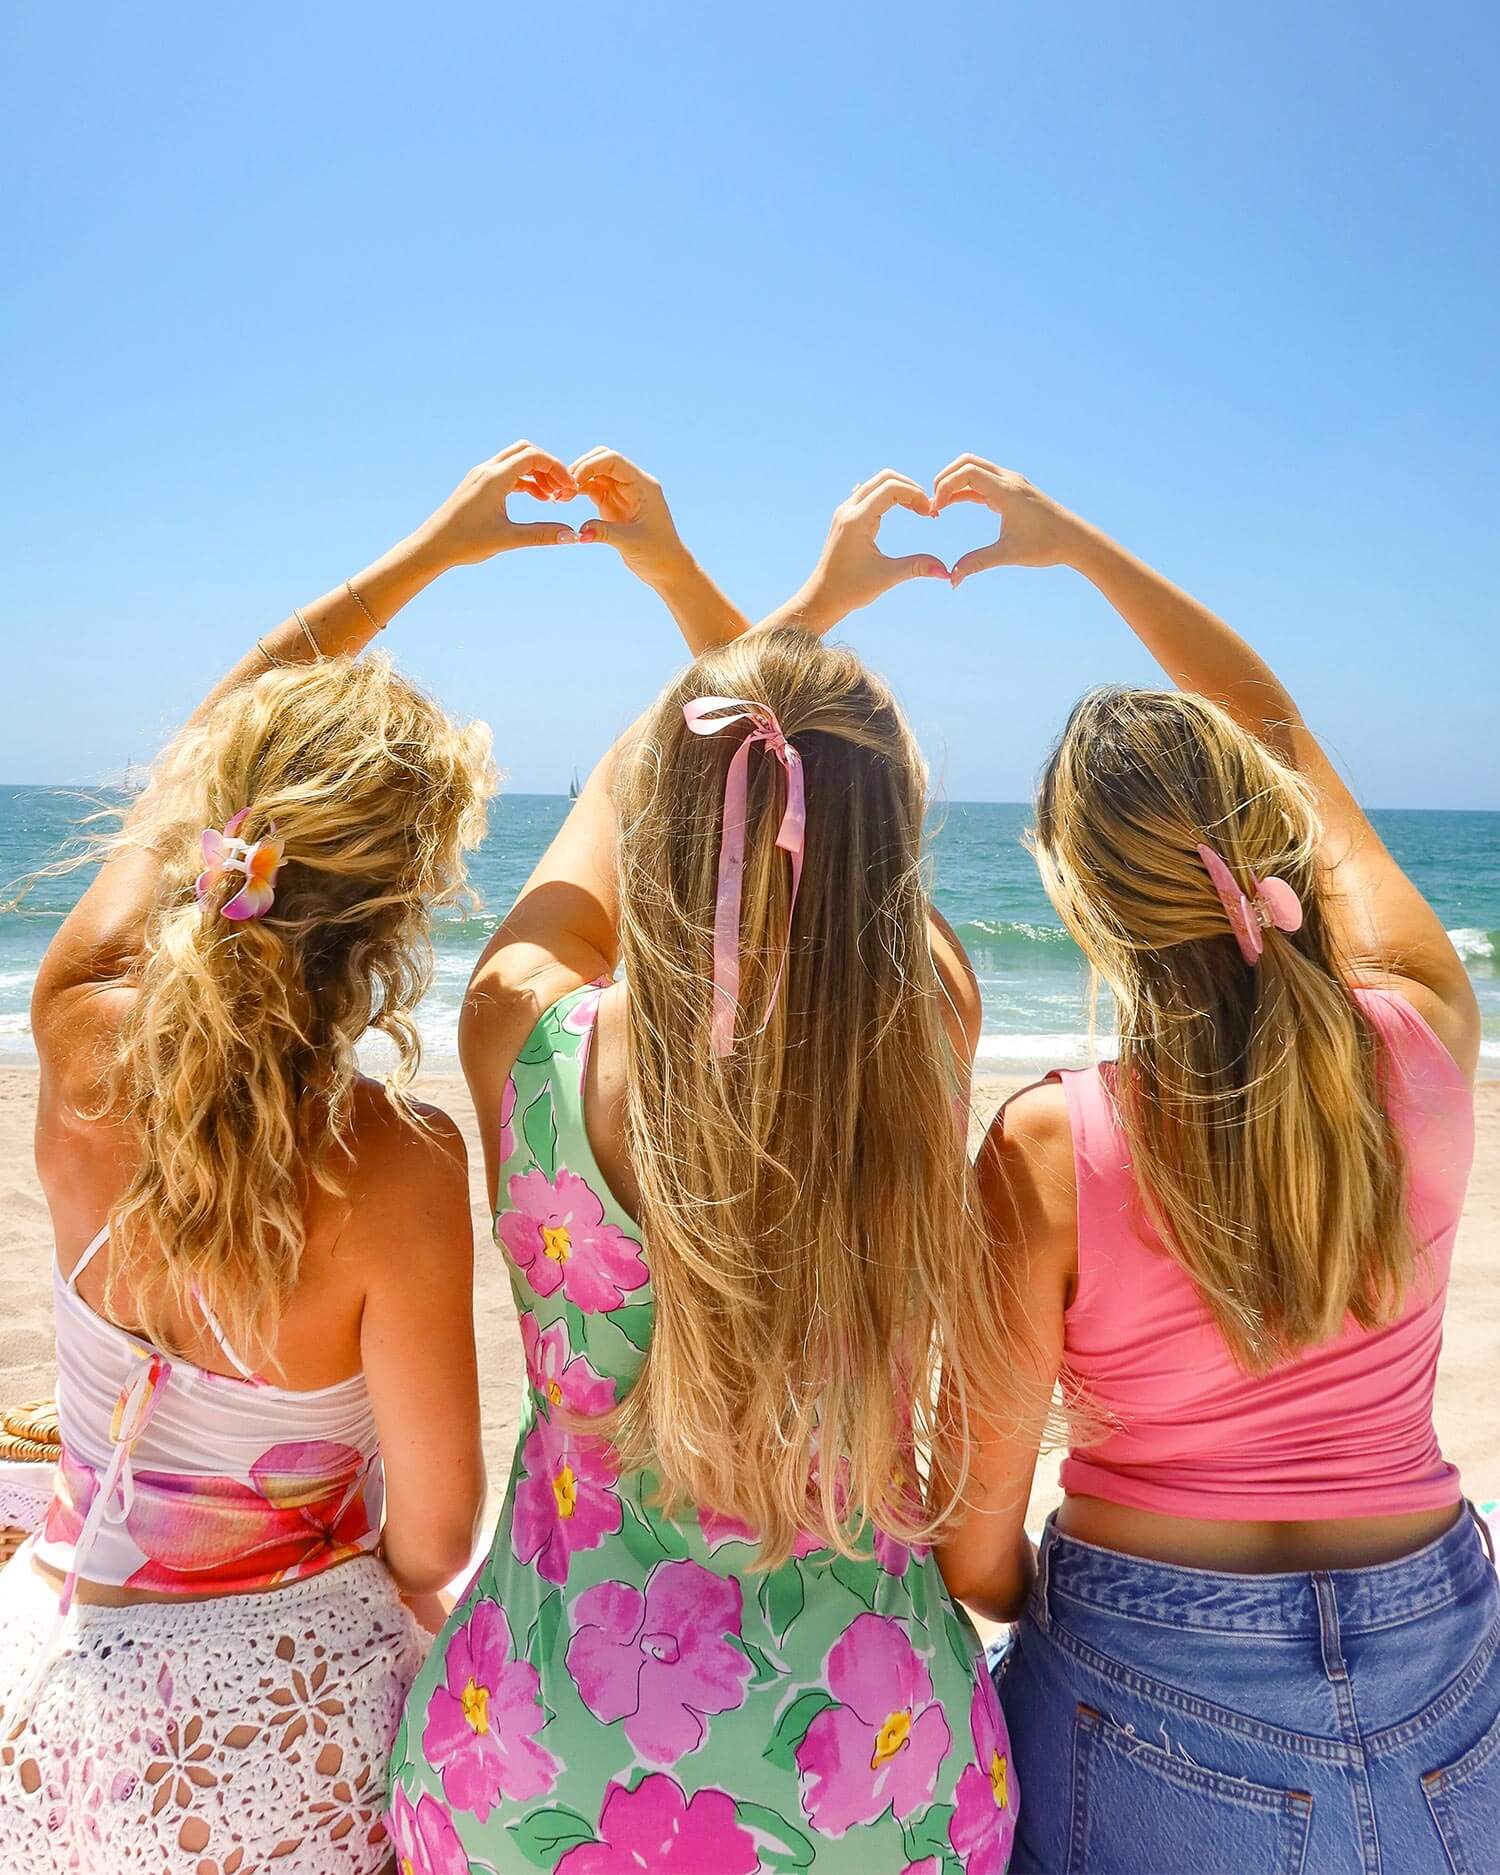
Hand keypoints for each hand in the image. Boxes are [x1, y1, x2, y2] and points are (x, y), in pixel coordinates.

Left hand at [419, 442, 578, 569]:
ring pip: (516, 461)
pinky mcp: (477, 484)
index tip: (570, 488)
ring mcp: (480, 476)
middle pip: (526, 451)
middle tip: (563, 490)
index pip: (533, 457)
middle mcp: (487, 470)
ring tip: (552, 498)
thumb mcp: (508, 539)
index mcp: (494, 478)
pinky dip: (524, 481)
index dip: (557, 469)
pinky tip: (537, 498)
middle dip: (548, 467)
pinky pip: (507, 473)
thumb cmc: (465, 543)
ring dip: (537, 474)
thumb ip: (541, 535)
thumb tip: (572, 535)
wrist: (432, 546)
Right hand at [569, 447, 687, 583]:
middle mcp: (632, 483)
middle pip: (601, 460)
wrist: (666, 568)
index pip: (613, 460)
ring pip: (594, 473)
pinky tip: (565, 500)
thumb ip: (605, 533)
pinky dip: (578, 490)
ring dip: (576, 480)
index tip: (572, 481)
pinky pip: (591, 488)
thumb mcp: (631, 542)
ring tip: (560, 497)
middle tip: (563, 489)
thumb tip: (580, 531)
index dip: (590, 465)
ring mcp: (621, 492)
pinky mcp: (612, 503)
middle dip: (580, 469)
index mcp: (642, 484)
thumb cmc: (658, 553)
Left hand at [775, 470, 947, 633]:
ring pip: (876, 483)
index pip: (891, 488)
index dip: (916, 495)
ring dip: (900, 490)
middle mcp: (848, 509)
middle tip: (926, 510)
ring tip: (918, 510)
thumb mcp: (886, 577)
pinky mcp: (846, 517)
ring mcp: (845, 511)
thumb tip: (946, 572)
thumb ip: (917, 568)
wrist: (822, 597)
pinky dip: (888, 495)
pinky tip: (901, 509)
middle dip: (911, 488)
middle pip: (885, 478)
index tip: (930, 514)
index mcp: (856, 520)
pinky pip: (869, 493)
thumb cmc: (850, 589)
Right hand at [932, 457, 1088, 585]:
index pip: (967, 472)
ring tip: (940, 507)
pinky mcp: (1012, 490)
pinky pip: (982, 482)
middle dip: (944, 479)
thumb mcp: (1008, 555)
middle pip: (966, 462)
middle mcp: (1008, 480)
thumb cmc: (1046, 545)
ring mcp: (1011, 483)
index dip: (945, 487)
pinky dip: (965, 490)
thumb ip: (977, 563)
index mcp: (1006, 491)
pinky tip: (954, 505)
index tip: (936, 509)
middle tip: (933, 504)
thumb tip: (952, 580)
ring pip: (974, 469)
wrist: (1075, 540)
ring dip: (954, 483)